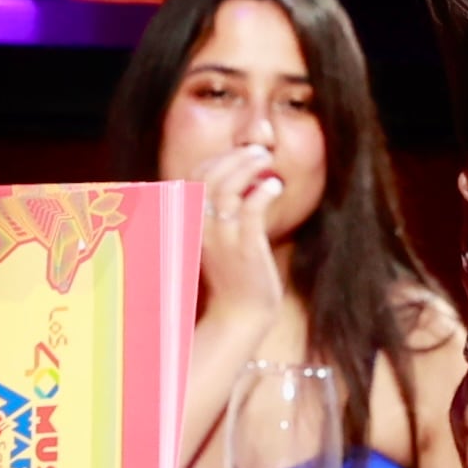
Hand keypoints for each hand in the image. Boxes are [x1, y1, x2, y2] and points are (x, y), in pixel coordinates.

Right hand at [193, 143, 291, 320]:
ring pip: (227, 190)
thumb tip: (244, 182)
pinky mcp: (245, 249)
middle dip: (233, 157)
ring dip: (247, 167)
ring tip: (266, 159)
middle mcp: (202, 229)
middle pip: (208, 178)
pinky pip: (250, 211)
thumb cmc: (234, 277)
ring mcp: (223, 239)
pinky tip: (275, 186)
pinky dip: (262, 192)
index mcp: (192, 225)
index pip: (195, 179)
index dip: (217, 160)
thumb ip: (223, 213)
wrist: (241, 316)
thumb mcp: (219, 241)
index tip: (239, 154)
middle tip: (259, 151)